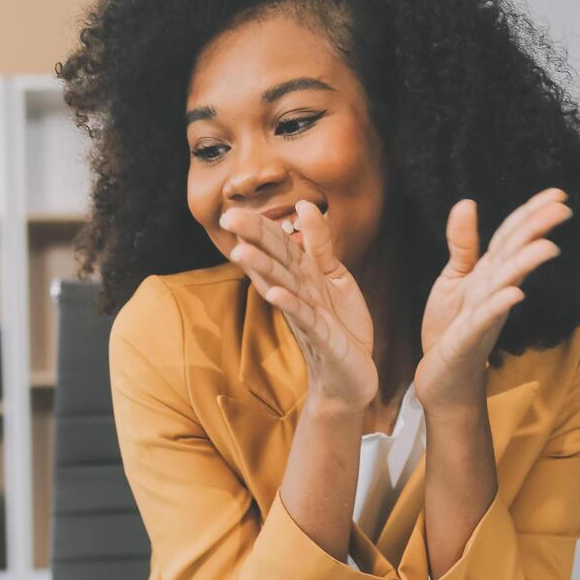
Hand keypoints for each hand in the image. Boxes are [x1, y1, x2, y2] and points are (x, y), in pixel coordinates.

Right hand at [221, 200, 376, 410]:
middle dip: (253, 240)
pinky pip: (304, 318)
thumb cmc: (340, 325)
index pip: (278, 247)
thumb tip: (304, 204)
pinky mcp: (321, 338)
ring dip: (262, 269)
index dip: (260, 228)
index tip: (233, 211)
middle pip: (274, 262)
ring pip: (283, 287)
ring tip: (240, 251)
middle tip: (228, 219)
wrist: (351, 374)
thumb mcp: (334, 276)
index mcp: (302, 277)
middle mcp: (298, 294)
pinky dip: (290, 305)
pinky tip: (275, 293)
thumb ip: (319, 243)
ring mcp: (307, 316)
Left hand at [414, 188, 570, 413]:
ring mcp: (483, 315)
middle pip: (515, 255)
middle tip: (563, 208)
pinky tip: (514, 294)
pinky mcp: (468, 339)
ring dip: (525, 265)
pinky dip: (498, 306)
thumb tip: (467, 202)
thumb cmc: (450, 329)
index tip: (558, 193)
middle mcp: (493, 291)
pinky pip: (484, 320)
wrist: (443, 378)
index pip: (512, 238)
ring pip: (506, 284)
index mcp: (489, 274)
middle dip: (537, 232)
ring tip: (547, 247)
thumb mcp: (453, 279)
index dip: (532, 214)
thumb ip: (463, 243)